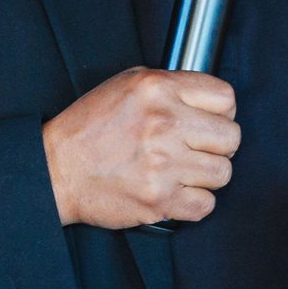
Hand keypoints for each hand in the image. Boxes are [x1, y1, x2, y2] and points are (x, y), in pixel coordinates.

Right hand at [40, 67, 239, 228]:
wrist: (56, 169)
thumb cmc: (90, 126)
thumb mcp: (128, 83)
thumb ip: (172, 86)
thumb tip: (209, 101)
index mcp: (158, 89)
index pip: (226, 97)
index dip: (223, 111)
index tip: (211, 120)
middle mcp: (165, 123)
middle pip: (231, 137)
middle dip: (219, 144)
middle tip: (199, 148)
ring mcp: (163, 164)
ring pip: (222, 172)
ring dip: (206, 174)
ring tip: (184, 170)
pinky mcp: (159, 200)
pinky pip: (206, 205)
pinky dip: (195, 202)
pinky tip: (176, 190)